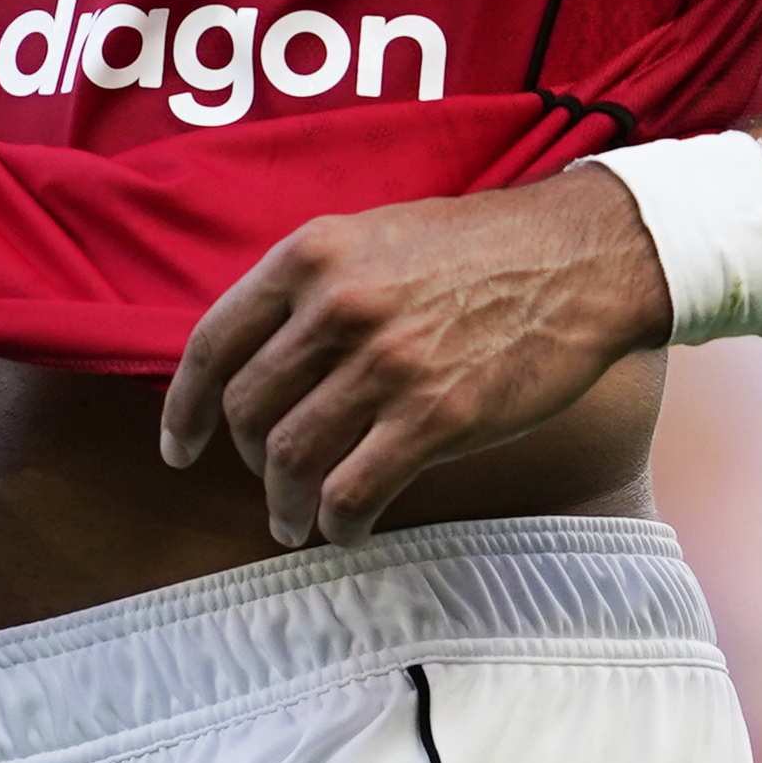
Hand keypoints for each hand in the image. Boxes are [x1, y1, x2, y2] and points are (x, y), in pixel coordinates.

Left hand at [160, 173, 668, 547]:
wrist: (582, 258)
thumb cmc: (480, 247)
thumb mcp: (374, 233)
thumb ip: (314, 284)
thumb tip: (261, 352)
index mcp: (311, 255)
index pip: (214, 343)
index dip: (185, 407)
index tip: (180, 447)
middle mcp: (337, 307)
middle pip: (249, 409)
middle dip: (246, 459)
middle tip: (263, 480)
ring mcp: (386, 364)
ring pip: (292, 457)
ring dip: (283, 504)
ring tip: (292, 523)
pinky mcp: (437, 416)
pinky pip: (355, 489)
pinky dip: (337, 521)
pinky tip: (345, 529)